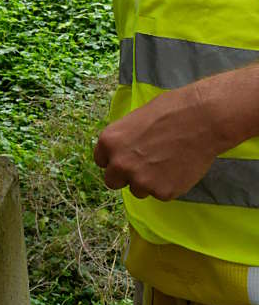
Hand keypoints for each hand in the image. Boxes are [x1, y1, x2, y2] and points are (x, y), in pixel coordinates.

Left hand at [93, 83, 220, 200]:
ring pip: (138, 190)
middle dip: (126, 176)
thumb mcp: (136, 119)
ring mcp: (140, 180)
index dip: (114, 160)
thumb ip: (125, 139)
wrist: (202, 120)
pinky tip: (180, 167)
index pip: (101, 161)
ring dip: (148, 182)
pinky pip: (161, 194)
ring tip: (168, 163)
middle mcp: (120, 163)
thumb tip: (124, 149)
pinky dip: (169, 185)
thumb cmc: (171, 111)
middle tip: (144, 166)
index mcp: (109, 141)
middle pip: (113, 181)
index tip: (125, 159)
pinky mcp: (162, 192)